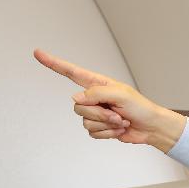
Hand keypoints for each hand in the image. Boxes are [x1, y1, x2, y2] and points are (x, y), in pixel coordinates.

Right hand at [33, 49, 185, 152]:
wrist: (151, 127)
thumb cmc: (141, 107)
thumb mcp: (120, 93)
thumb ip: (95, 93)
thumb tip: (75, 99)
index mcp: (97, 83)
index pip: (70, 72)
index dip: (53, 63)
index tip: (38, 54)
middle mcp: (93, 97)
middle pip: (78, 106)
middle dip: (100, 113)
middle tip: (117, 113)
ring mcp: (95, 113)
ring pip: (85, 121)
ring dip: (106, 124)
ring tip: (120, 121)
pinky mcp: (99, 128)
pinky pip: (92, 133)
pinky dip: (107, 134)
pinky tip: (118, 129)